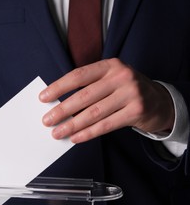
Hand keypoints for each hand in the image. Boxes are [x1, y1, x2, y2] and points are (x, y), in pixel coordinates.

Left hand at [39, 58, 174, 142]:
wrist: (160, 101)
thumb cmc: (126, 91)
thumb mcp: (110, 80)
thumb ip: (89, 87)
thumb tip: (58, 104)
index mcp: (110, 65)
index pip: (79, 75)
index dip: (59, 87)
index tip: (43, 98)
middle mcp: (121, 76)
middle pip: (84, 96)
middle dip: (62, 110)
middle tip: (47, 120)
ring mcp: (131, 93)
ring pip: (94, 113)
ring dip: (72, 125)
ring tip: (57, 133)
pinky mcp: (136, 111)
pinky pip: (106, 125)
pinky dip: (88, 133)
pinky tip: (75, 138)